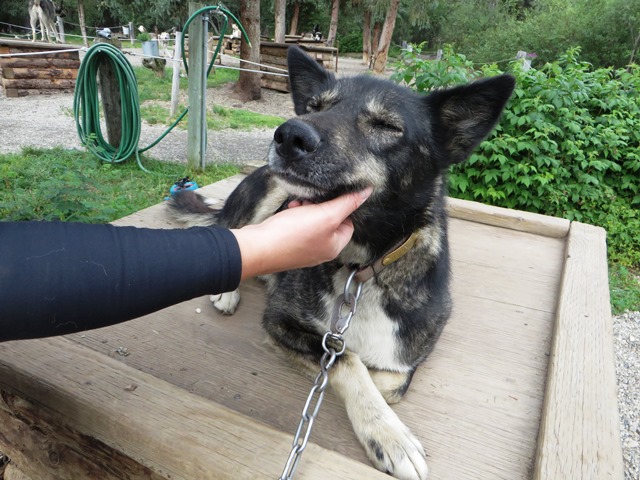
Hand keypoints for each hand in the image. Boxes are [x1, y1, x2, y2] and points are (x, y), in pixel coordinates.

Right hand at [232, 188, 371, 279]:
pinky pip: (296, 227)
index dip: (341, 208)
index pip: (348, 224)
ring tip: (298, 204)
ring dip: (306, 210)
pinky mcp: (288, 245)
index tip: (330, 197)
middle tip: (311, 200)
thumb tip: (367, 192)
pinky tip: (288, 210)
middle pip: (329, 223)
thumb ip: (347, 203)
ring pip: (312, 223)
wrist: (258, 247)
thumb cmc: (292, 234)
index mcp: (334, 247)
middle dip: (320, 207)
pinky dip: (294, 216)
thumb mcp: (326, 215)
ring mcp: (303, 250)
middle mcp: (320, 251)